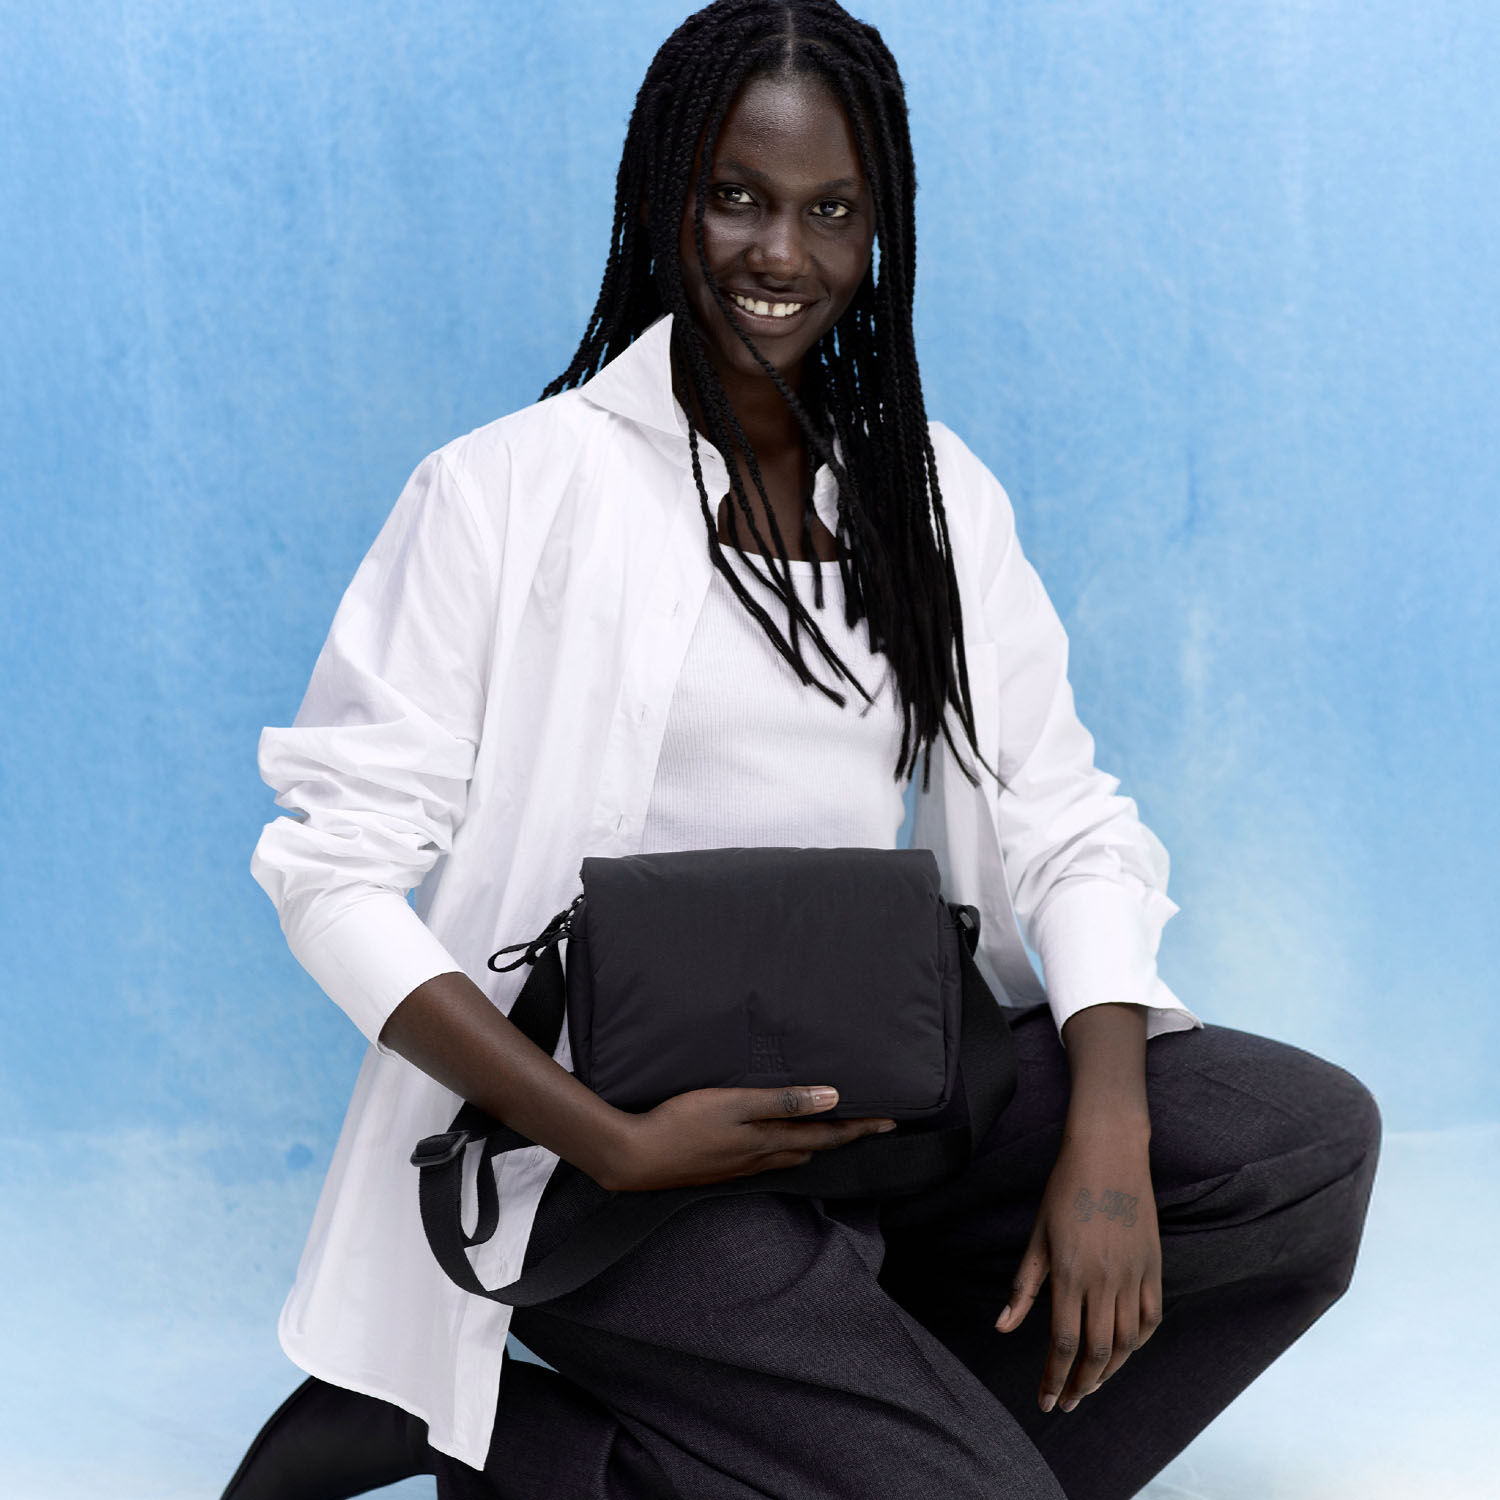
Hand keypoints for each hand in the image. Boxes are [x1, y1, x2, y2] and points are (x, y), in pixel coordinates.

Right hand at [597, 1085, 896, 1191]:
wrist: (635, 1158)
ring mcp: (740, 1168)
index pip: (827, 1136)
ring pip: (790, 1157)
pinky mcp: (721, 1168)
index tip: (891, 1122)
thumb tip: (833, 1098)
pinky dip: (785, 1150)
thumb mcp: (736, 1105)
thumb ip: (784, 1101)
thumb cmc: (684, 1124)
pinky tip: (775, 1142)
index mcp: (770, 1143)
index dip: (859, 1128)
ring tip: (828, 1132)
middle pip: (813, 1150)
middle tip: (868, 1126)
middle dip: (843, 1137)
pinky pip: (767, 1161)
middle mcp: (761, 1159)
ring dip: (814, 1145)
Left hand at [994, 1123, 1161, 1412]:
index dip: (1054, 1378)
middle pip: (1096, 1351)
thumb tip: (1003, 1328)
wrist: (1109, 1153)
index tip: (1046, 1402)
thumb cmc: (1065, 1190)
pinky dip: (1138, 1343)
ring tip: (1090, 1385)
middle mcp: (1106, 1280)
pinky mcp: (1154, 1267)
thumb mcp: (1037, 1235)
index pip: (1063, 1343)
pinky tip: (1123, 1352)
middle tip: (1068, 1403)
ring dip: (1108, 1371)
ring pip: (1126, 1342)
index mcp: (1071, 1273)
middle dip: (1081, 1385)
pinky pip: (1150, 1319)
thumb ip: (1024, 1286)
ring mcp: (1134, 1275)